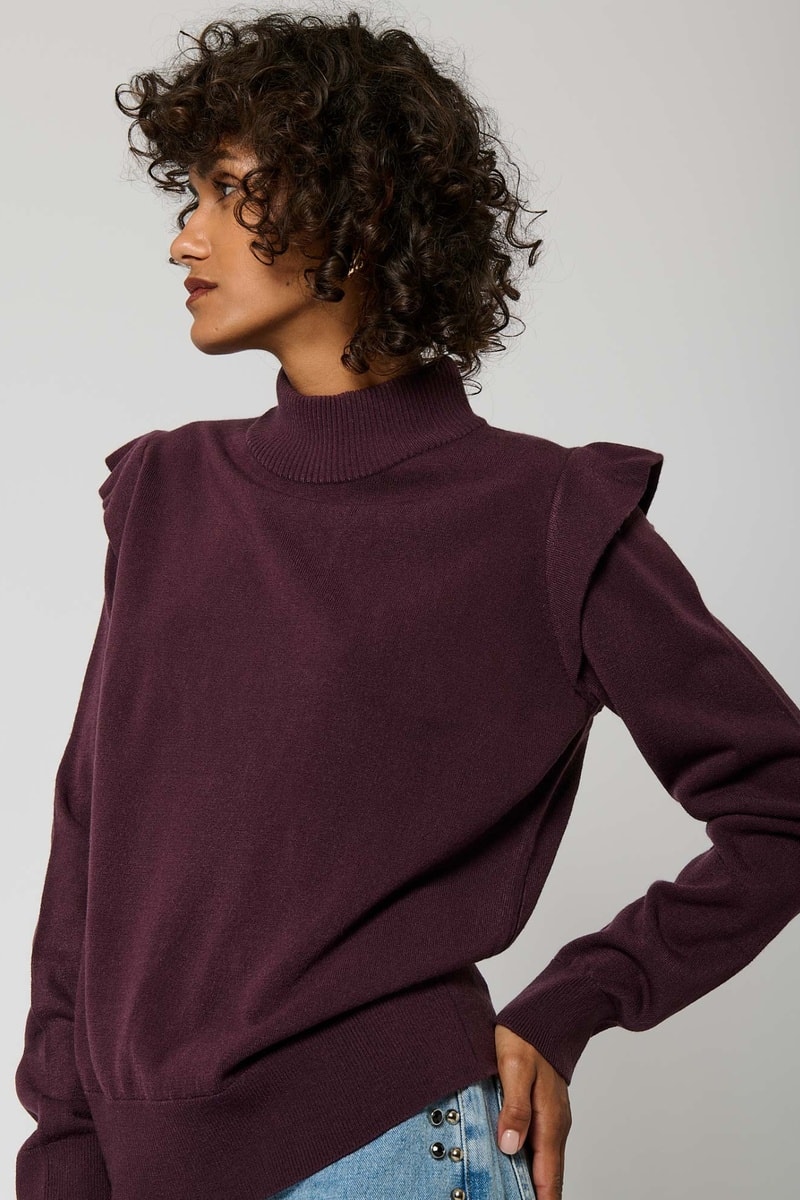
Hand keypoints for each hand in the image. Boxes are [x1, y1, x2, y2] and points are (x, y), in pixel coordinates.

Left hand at [494, 1023, 571, 1199]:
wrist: (545, 1014)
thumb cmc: (528, 1037)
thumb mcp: (514, 1069)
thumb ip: (514, 1108)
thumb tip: (510, 1147)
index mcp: (550, 1121)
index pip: (548, 1176)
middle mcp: (555, 1126)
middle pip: (548, 1176)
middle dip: (536, 1196)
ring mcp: (551, 1119)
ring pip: (544, 1162)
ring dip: (531, 1183)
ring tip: (509, 1195)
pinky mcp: (544, 1111)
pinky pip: (539, 1146)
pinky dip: (529, 1164)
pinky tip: (513, 1168)